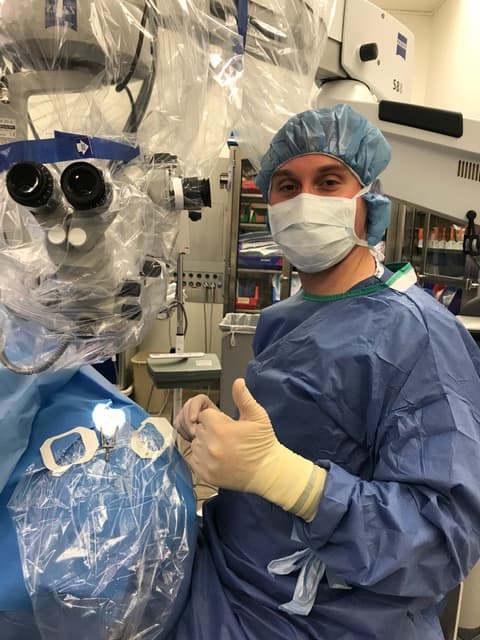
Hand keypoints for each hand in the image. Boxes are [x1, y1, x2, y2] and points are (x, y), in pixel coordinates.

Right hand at [173, 394, 216, 441]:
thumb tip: (207, 421)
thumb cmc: (218, 425)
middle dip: (189, 423)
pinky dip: (183, 432)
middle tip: (194, 432)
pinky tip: (190, 437)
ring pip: (180, 417)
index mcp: (204, 401)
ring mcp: (186, 412)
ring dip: (186, 429)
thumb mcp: (218, 419)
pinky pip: (177, 425)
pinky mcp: (181, 421)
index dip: (194, 408)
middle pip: (186, 408)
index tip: (194, 419)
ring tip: (194, 436)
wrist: (213, 432)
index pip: (197, 399)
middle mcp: (194, 405)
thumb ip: (213, 418)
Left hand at [190, 379, 326, 520]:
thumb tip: (238, 382)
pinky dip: (201, 458)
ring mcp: (207, 462)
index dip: (216, 419)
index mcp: (220, 428)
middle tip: (227, 437)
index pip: (204, 415)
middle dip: (210, 430)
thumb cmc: (263, 443)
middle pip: (199, 429)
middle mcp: (210, 445)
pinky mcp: (205, 474)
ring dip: (205, 444)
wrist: (267, 472)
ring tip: (223, 448)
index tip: (227, 425)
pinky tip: (217, 457)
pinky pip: (194, 460)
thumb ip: (244, 398)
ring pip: (195, 444)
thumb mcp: (257, 417)